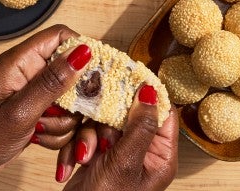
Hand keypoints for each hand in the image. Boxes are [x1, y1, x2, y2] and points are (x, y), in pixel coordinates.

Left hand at [0, 25, 90, 179]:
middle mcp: (32, 74)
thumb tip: (83, 52)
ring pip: (73, 100)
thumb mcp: (19, 111)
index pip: (61, 36)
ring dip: (64, 121)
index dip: (81, 50)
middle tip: (57, 113)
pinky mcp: (43, 111)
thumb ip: (52, 81)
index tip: (94, 75)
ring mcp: (39, 94)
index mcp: (21, 62)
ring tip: (40, 130)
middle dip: (73, 100)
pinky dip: (61, 132)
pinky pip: (67, 117)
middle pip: (73, 73)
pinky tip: (40, 138)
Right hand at [57, 85, 178, 190]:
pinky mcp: (102, 153)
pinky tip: (76, 162)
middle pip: (132, 114)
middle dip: (111, 123)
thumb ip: (140, 126)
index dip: (150, 94)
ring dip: (92, 136)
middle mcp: (144, 150)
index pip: (164, 113)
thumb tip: (151, 91)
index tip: (132, 77)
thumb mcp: (126, 161)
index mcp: (161, 154)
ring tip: (88, 156)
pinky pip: (93, 134)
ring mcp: (121, 151)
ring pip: (108, 122)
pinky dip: (82, 145)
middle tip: (103, 134)